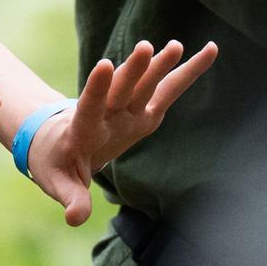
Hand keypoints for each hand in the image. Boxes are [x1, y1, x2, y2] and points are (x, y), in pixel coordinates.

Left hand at [24, 40, 216, 224]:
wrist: (57, 142)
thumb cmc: (56, 164)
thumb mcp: (60, 184)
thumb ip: (71, 198)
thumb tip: (74, 219)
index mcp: (83, 130)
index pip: (89, 107)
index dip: (96, 88)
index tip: (105, 65)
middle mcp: (107, 114)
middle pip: (120, 91)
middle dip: (132, 72)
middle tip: (144, 48)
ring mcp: (126, 110)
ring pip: (142, 86)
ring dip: (156, 67)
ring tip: (174, 46)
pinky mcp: (144, 111)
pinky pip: (167, 90)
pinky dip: (187, 72)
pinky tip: (210, 50)